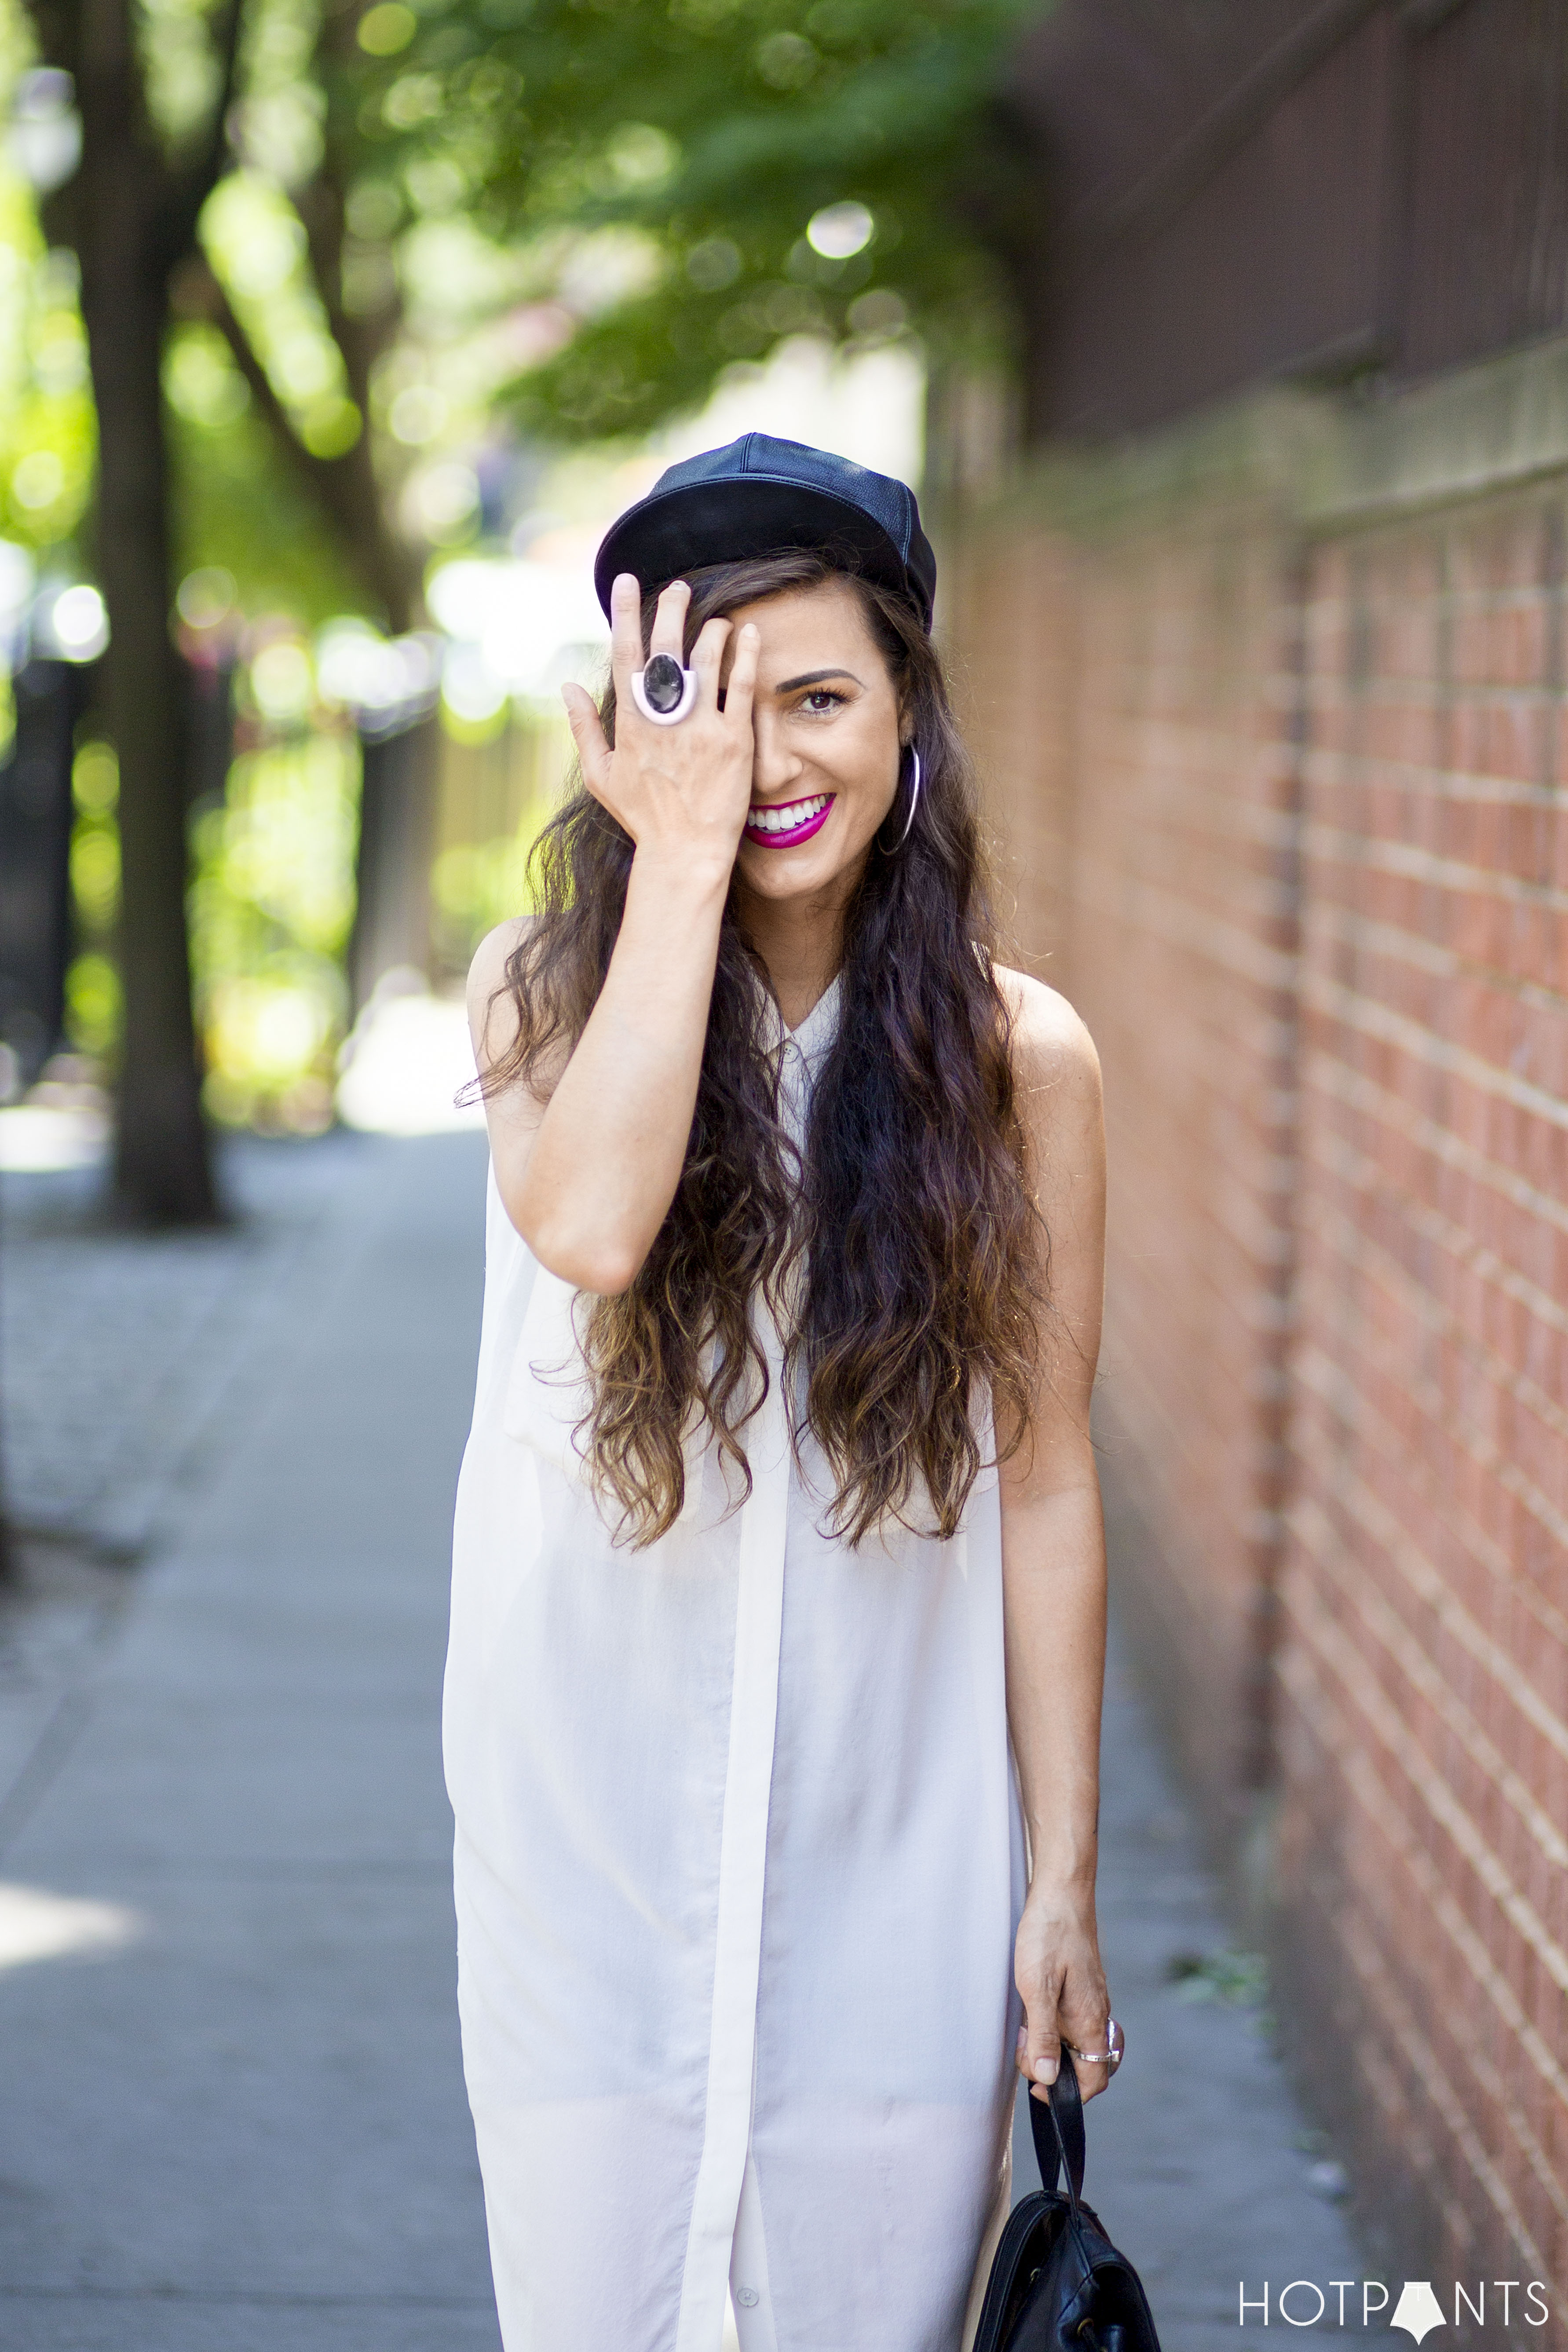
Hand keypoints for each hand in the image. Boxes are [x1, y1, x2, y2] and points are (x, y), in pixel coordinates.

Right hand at [561, 574, 760, 885]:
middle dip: (671, 610)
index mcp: (632, 723)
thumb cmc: (642, 817)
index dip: (626, 614)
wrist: (685, 852)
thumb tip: (567, 687)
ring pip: (706, 661)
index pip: (626, 654)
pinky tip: (749, 634)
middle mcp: (666, 719)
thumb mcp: (601, 775)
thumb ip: (583, 728)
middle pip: (668, 648)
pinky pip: (741, 687)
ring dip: (711, 630)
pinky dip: (745, 656)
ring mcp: (702, 727)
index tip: (627, 582)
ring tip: (715, 618)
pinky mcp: (735, 740)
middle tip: (677, 588)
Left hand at [1014, 1881, 1113, 2106]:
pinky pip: (1072, 2021)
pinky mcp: (1082, 1985)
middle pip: (1085, 2065)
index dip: (1067, 2094)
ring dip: (1051, 2047)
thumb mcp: (1037, 1987)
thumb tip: (1047, 2079)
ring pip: (1077, 2042)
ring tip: (1023, 2027)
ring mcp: (1091, 1999)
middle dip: (1054, 2070)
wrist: (1062, 1891)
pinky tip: (1030, 2009)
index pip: (1094, 2078)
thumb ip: (1044, 2034)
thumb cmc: (1048, 1935)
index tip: (1036, 2088)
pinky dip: (1052, 2027)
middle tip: (1024, 2048)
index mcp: (1091, 2020)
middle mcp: (1097, 2014)